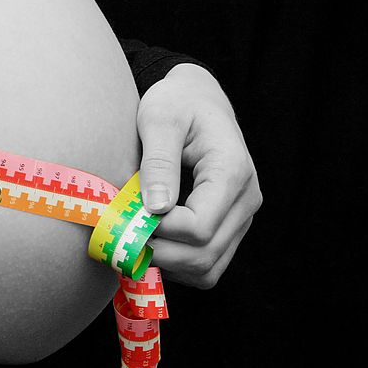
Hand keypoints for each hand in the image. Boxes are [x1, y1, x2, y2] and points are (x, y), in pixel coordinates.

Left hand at [137, 63, 261, 287]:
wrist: (196, 98)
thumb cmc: (177, 103)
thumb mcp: (159, 119)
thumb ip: (158, 162)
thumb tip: (155, 209)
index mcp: (232, 171)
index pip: (199, 227)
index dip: (159, 230)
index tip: (128, 214)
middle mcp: (245, 199)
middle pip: (203, 255)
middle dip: (158, 251)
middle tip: (122, 232)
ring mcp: (240, 217)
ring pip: (207, 269)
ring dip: (167, 263)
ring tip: (136, 236)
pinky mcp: (230, 228)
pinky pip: (206, 267)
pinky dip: (177, 264)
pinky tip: (153, 241)